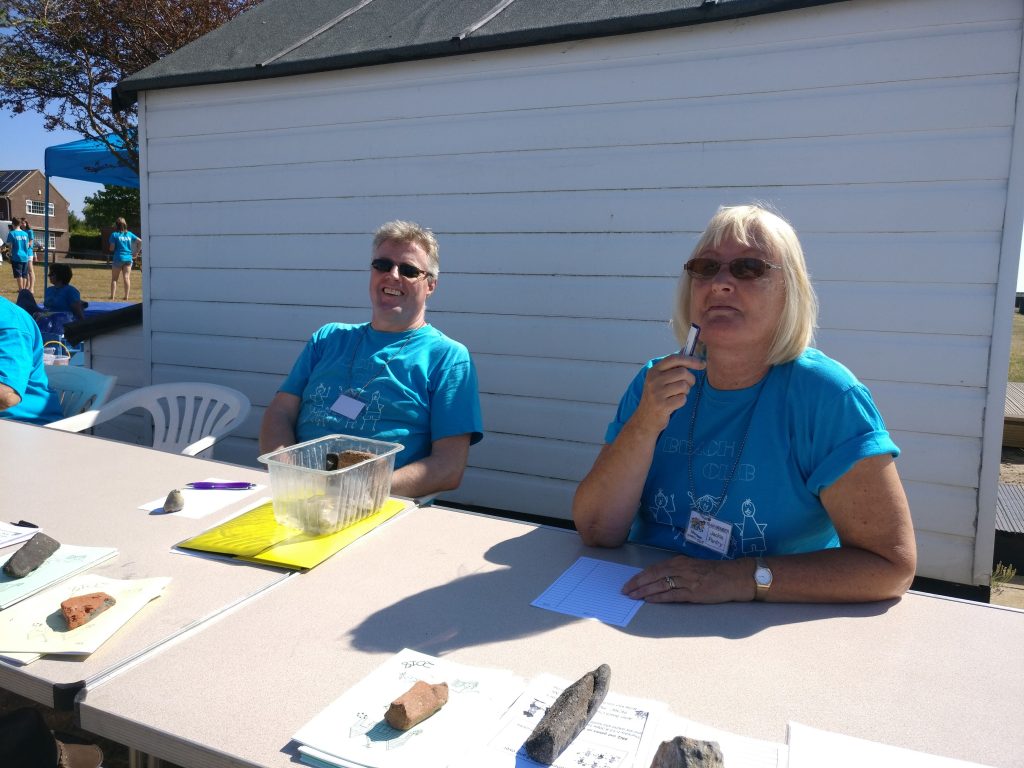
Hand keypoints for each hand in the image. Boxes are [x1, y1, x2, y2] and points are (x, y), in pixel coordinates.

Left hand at [622, 555, 752, 603]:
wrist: (735, 577)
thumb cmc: (715, 573)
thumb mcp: (693, 567)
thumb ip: (678, 571)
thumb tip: (661, 578)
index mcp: (680, 561)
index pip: (654, 568)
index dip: (640, 576)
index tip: (629, 582)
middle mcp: (681, 568)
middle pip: (653, 575)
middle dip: (637, 583)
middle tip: (625, 590)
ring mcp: (687, 580)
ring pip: (660, 584)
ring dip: (644, 590)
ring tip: (632, 596)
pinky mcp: (694, 592)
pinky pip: (672, 595)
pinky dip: (659, 597)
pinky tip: (649, 600)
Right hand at [633, 354, 704, 431]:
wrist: (645, 419)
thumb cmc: (656, 396)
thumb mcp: (659, 379)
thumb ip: (672, 365)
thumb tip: (686, 348)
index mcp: (653, 371)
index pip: (674, 359)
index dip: (690, 359)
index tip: (701, 364)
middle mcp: (653, 380)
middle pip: (682, 372)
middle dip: (690, 379)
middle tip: (688, 385)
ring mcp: (656, 393)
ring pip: (684, 386)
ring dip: (686, 391)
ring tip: (678, 394)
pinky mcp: (662, 405)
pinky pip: (682, 399)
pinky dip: (682, 401)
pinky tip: (674, 403)